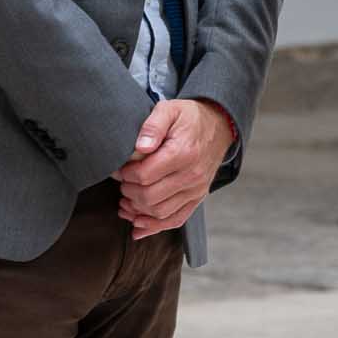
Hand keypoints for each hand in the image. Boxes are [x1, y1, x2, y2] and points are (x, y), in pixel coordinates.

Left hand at [114, 98, 235, 240]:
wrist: (218, 126)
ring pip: (161, 213)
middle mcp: (192, 176)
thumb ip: (153, 126)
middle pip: (150, 197)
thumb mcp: (170, 109)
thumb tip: (140, 147)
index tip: (119, 170)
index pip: (145, 175)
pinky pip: (176, 220)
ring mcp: (196, 190)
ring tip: (125, 203)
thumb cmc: (189, 118)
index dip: (125, 175)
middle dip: (129, 193)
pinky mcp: (197, 198)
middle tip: (121, 185)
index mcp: (183, 153)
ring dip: (137, 213)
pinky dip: (155, 227)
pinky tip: (137, 226)